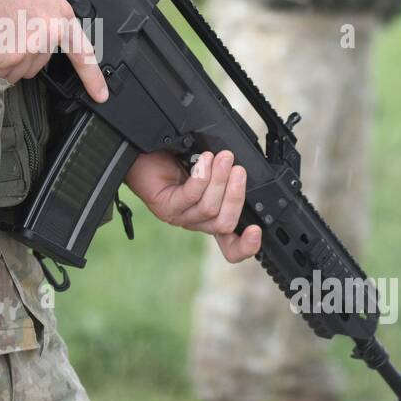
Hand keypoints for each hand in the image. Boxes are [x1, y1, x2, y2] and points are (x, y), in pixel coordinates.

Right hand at [0, 0, 108, 102]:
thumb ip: (44, 6)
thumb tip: (41, 14)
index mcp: (60, 14)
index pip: (82, 51)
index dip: (92, 76)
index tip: (100, 94)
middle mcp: (51, 32)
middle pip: (39, 62)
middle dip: (21, 56)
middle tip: (3, 34)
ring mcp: (33, 48)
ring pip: (19, 72)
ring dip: (4, 63)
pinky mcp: (13, 60)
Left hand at [124, 149, 261, 262]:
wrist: (143, 154)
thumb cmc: (175, 160)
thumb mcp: (209, 170)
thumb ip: (226, 178)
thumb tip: (245, 173)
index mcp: (211, 217)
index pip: (231, 246)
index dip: (246, 245)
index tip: (257, 231)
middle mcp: (197, 222)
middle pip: (225, 223)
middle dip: (236, 195)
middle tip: (238, 169)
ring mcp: (180, 217)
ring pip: (209, 208)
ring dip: (220, 180)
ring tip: (223, 157)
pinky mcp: (165, 207)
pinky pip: (190, 196)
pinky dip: (202, 177)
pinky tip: (204, 160)